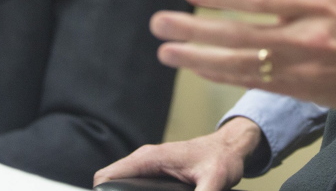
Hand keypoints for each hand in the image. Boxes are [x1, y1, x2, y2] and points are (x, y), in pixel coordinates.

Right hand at [93, 116, 261, 189]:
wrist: (230, 147)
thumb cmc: (222, 158)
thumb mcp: (215, 180)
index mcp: (149, 159)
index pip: (105, 177)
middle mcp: (144, 162)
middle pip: (109, 184)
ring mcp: (148, 168)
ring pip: (119, 185)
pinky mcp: (154, 176)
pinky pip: (131, 186)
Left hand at [151, 0, 335, 124]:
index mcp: (314, 2)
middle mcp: (303, 36)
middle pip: (237, 34)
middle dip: (193, 30)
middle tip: (159, 24)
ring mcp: (299, 66)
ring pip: (238, 63)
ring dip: (198, 58)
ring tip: (167, 51)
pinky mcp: (299, 88)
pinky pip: (253, 82)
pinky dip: (223, 76)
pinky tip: (199, 69)